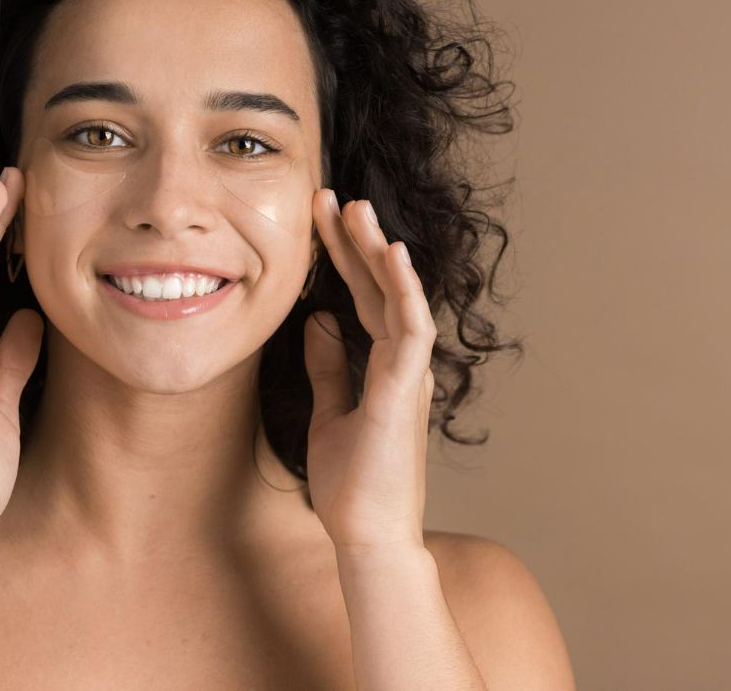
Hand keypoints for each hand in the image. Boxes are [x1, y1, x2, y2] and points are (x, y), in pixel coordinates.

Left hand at [303, 189, 437, 552]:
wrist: (366, 535)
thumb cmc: (352, 484)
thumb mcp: (328, 413)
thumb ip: (328, 367)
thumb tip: (318, 322)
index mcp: (383, 366)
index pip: (362, 296)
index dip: (343, 256)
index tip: (319, 217)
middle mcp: (402, 363)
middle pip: (379, 287)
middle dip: (356, 240)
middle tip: (330, 196)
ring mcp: (408, 375)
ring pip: (398, 298)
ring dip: (377, 252)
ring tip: (355, 209)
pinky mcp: (407, 391)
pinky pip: (411, 329)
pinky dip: (405, 291)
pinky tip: (392, 257)